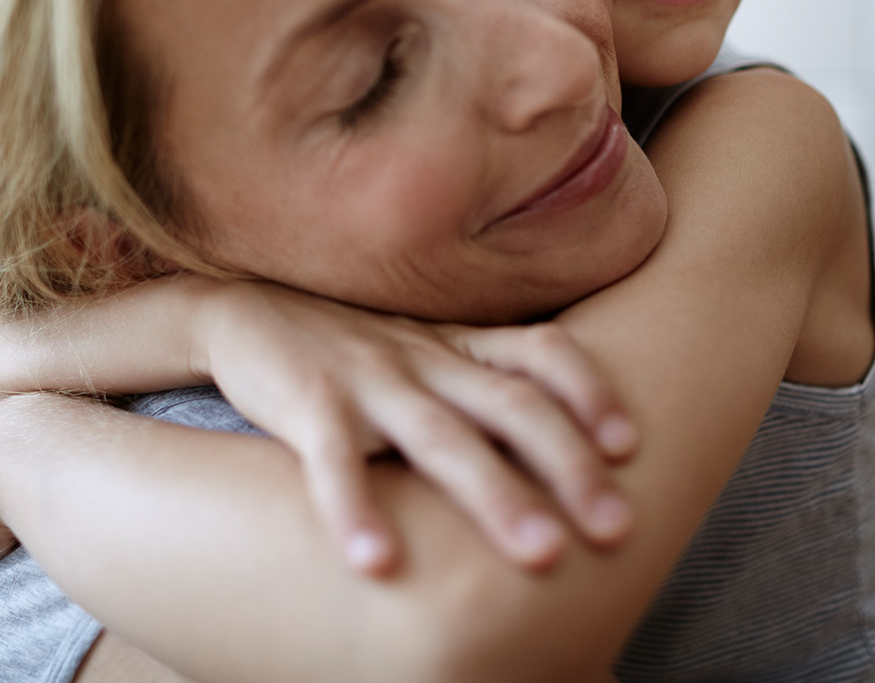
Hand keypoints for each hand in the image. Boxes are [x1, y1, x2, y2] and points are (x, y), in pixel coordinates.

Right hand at [199, 283, 636, 576]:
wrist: (245, 311)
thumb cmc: (349, 347)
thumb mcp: (420, 352)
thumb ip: (477, 383)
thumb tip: (556, 452)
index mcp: (454, 345)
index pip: (539, 350)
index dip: (589, 390)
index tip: (628, 443)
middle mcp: (422, 358)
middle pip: (510, 405)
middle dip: (569, 465)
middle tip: (615, 526)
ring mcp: (367, 378)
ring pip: (440, 436)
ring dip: (493, 494)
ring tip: (540, 555)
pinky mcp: (307, 402)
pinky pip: (334, 458)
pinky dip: (355, 508)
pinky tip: (375, 562)